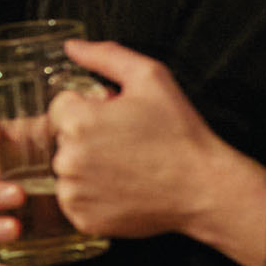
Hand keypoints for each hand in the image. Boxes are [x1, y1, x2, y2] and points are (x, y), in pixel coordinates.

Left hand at [51, 40, 265, 265]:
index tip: (117, 119)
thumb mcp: (151, 78)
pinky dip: (93, 196)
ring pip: (67, 171)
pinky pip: (75, 201)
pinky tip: (122, 189)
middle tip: (126, 144)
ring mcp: (73, 192)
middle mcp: (67, 158)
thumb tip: (71, 46)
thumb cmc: (179, 132)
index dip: (90, 110)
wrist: (204, 187)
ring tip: (126, 168)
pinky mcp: (82, 219)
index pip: (61, 108)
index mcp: (77, 120)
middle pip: (62, 139)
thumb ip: (106, 56)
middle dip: (87, 138)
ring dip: (87, 168)